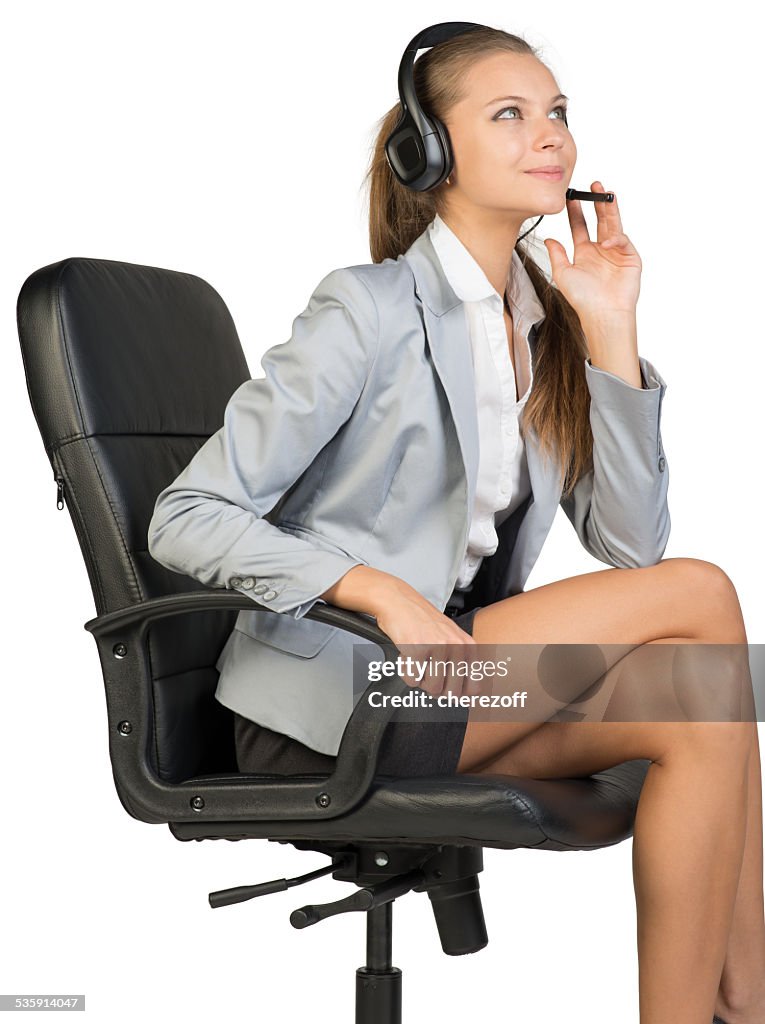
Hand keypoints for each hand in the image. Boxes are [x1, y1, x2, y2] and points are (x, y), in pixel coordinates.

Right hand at [374, 586, 477, 697]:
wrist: (400, 602)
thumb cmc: (422, 621)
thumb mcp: (451, 638)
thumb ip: (460, 663)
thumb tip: (464, 695)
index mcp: (468, 646)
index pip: (474, 688)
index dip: (459, 694)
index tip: (448, 688)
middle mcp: (456, 647)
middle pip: (451, 693)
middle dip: (437, 688)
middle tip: (428, 673)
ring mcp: (438, 648)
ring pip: (432, 689)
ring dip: (421, 679)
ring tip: (418, 661)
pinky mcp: (418, 650)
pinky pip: (413, 680)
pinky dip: (406, 672)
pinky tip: (407, 656)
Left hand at [543, 181, 641, 319]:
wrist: (602, 314)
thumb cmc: (583, 298)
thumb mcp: (563, 274)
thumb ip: (556, 255)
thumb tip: (549, 239)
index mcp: (584, 253)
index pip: (580, 226)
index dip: (576, 211)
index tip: (570, 196)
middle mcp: (600, 250)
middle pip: (599, 220)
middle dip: (596, 202)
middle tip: (593, 185)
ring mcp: (616, 252)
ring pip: (613, 224)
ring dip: (610, 208)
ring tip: (606, 192)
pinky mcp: (630, 257)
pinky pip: (623, 241)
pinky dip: (616, 238)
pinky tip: (607, 242)